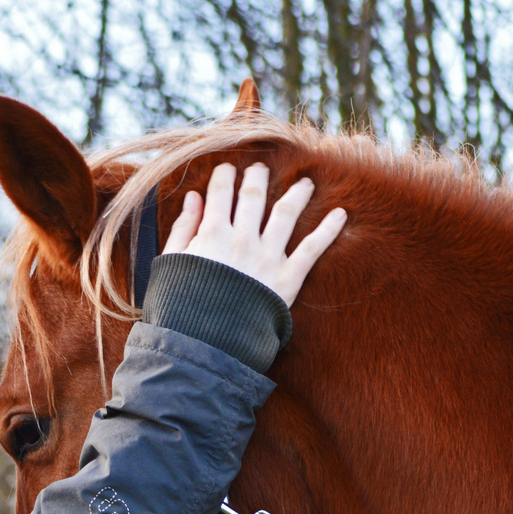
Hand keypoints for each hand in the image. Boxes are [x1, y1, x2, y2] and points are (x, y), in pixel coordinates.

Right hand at [161, 162, 346, 306]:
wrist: (204, 344)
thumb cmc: (180, 307)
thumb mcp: (171, 264)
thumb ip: (183, 228)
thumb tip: (194, 197)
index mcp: (211, 234)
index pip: (220, 194)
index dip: (224, 177)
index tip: (227, 170)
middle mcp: (242, 240)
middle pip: (253, 198)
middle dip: (257, 179)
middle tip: (261, 169)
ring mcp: (268, 258)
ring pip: (285, 214)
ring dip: (296, 195)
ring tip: (305, 183)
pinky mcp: (288, 279)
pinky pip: (312, 249)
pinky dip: (328, 230)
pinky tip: (341, 214)